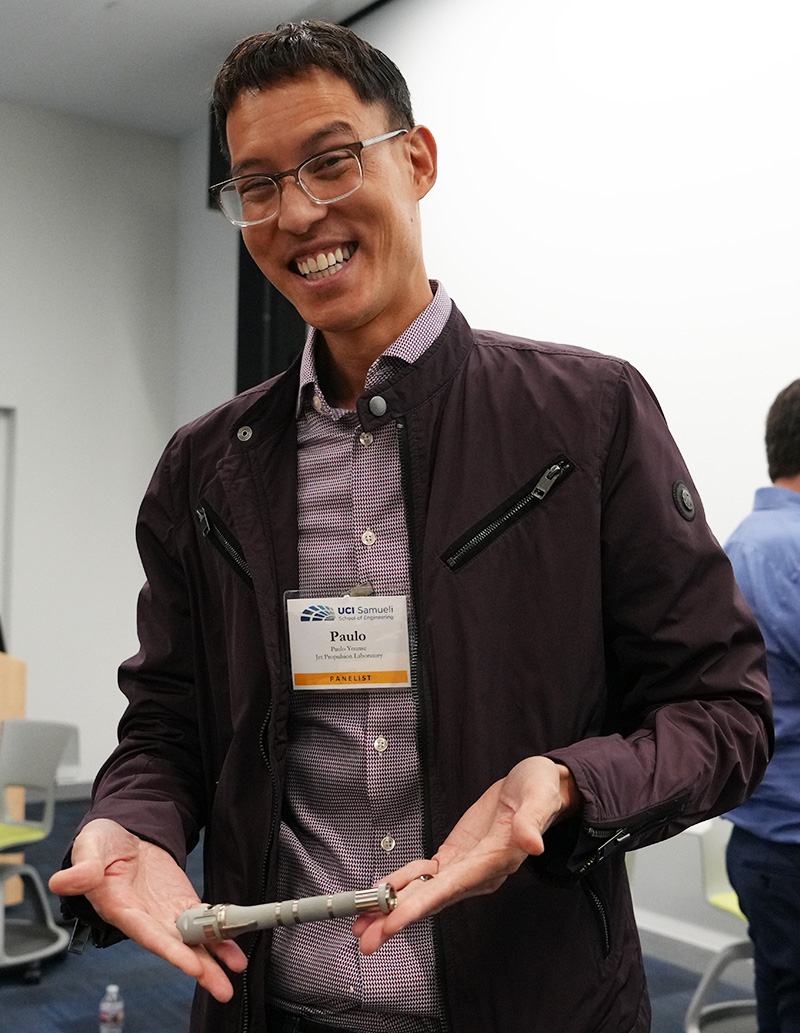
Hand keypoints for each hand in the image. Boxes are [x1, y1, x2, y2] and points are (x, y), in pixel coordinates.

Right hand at [48, 818, 246, 1001]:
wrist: (122, 834)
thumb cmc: (101, 844)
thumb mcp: (89, 848)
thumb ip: (82, 868)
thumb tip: (62, 880)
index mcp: (121, 908)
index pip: (147, 935)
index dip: (170, 951)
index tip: (192, 966)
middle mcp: (145, 917)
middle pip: (174, 946)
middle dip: (199, 967)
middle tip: (223, 988)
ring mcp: (165, 912)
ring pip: (191, 939)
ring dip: (214, 955)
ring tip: (236, 970)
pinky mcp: (180, 901)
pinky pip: (202, 920)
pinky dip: (219, 931)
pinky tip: (235, 945)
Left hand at [352, 757, 580, 953]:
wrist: (539, 786)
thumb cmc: (541, 790)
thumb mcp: (539, 796)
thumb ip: (532, 821)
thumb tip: (532, 844)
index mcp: (495, 861)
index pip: (451, 888)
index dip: (419, 906)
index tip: (392, 923)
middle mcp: (478, 872)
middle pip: (432, 900)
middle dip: (396, 919)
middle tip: (365, 938)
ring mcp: (466, 866)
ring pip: (424, 892)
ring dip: (392, 907)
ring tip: (361, 923)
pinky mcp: (457, 854)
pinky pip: (426, 873)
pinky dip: (401, 882)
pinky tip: (381, 890)